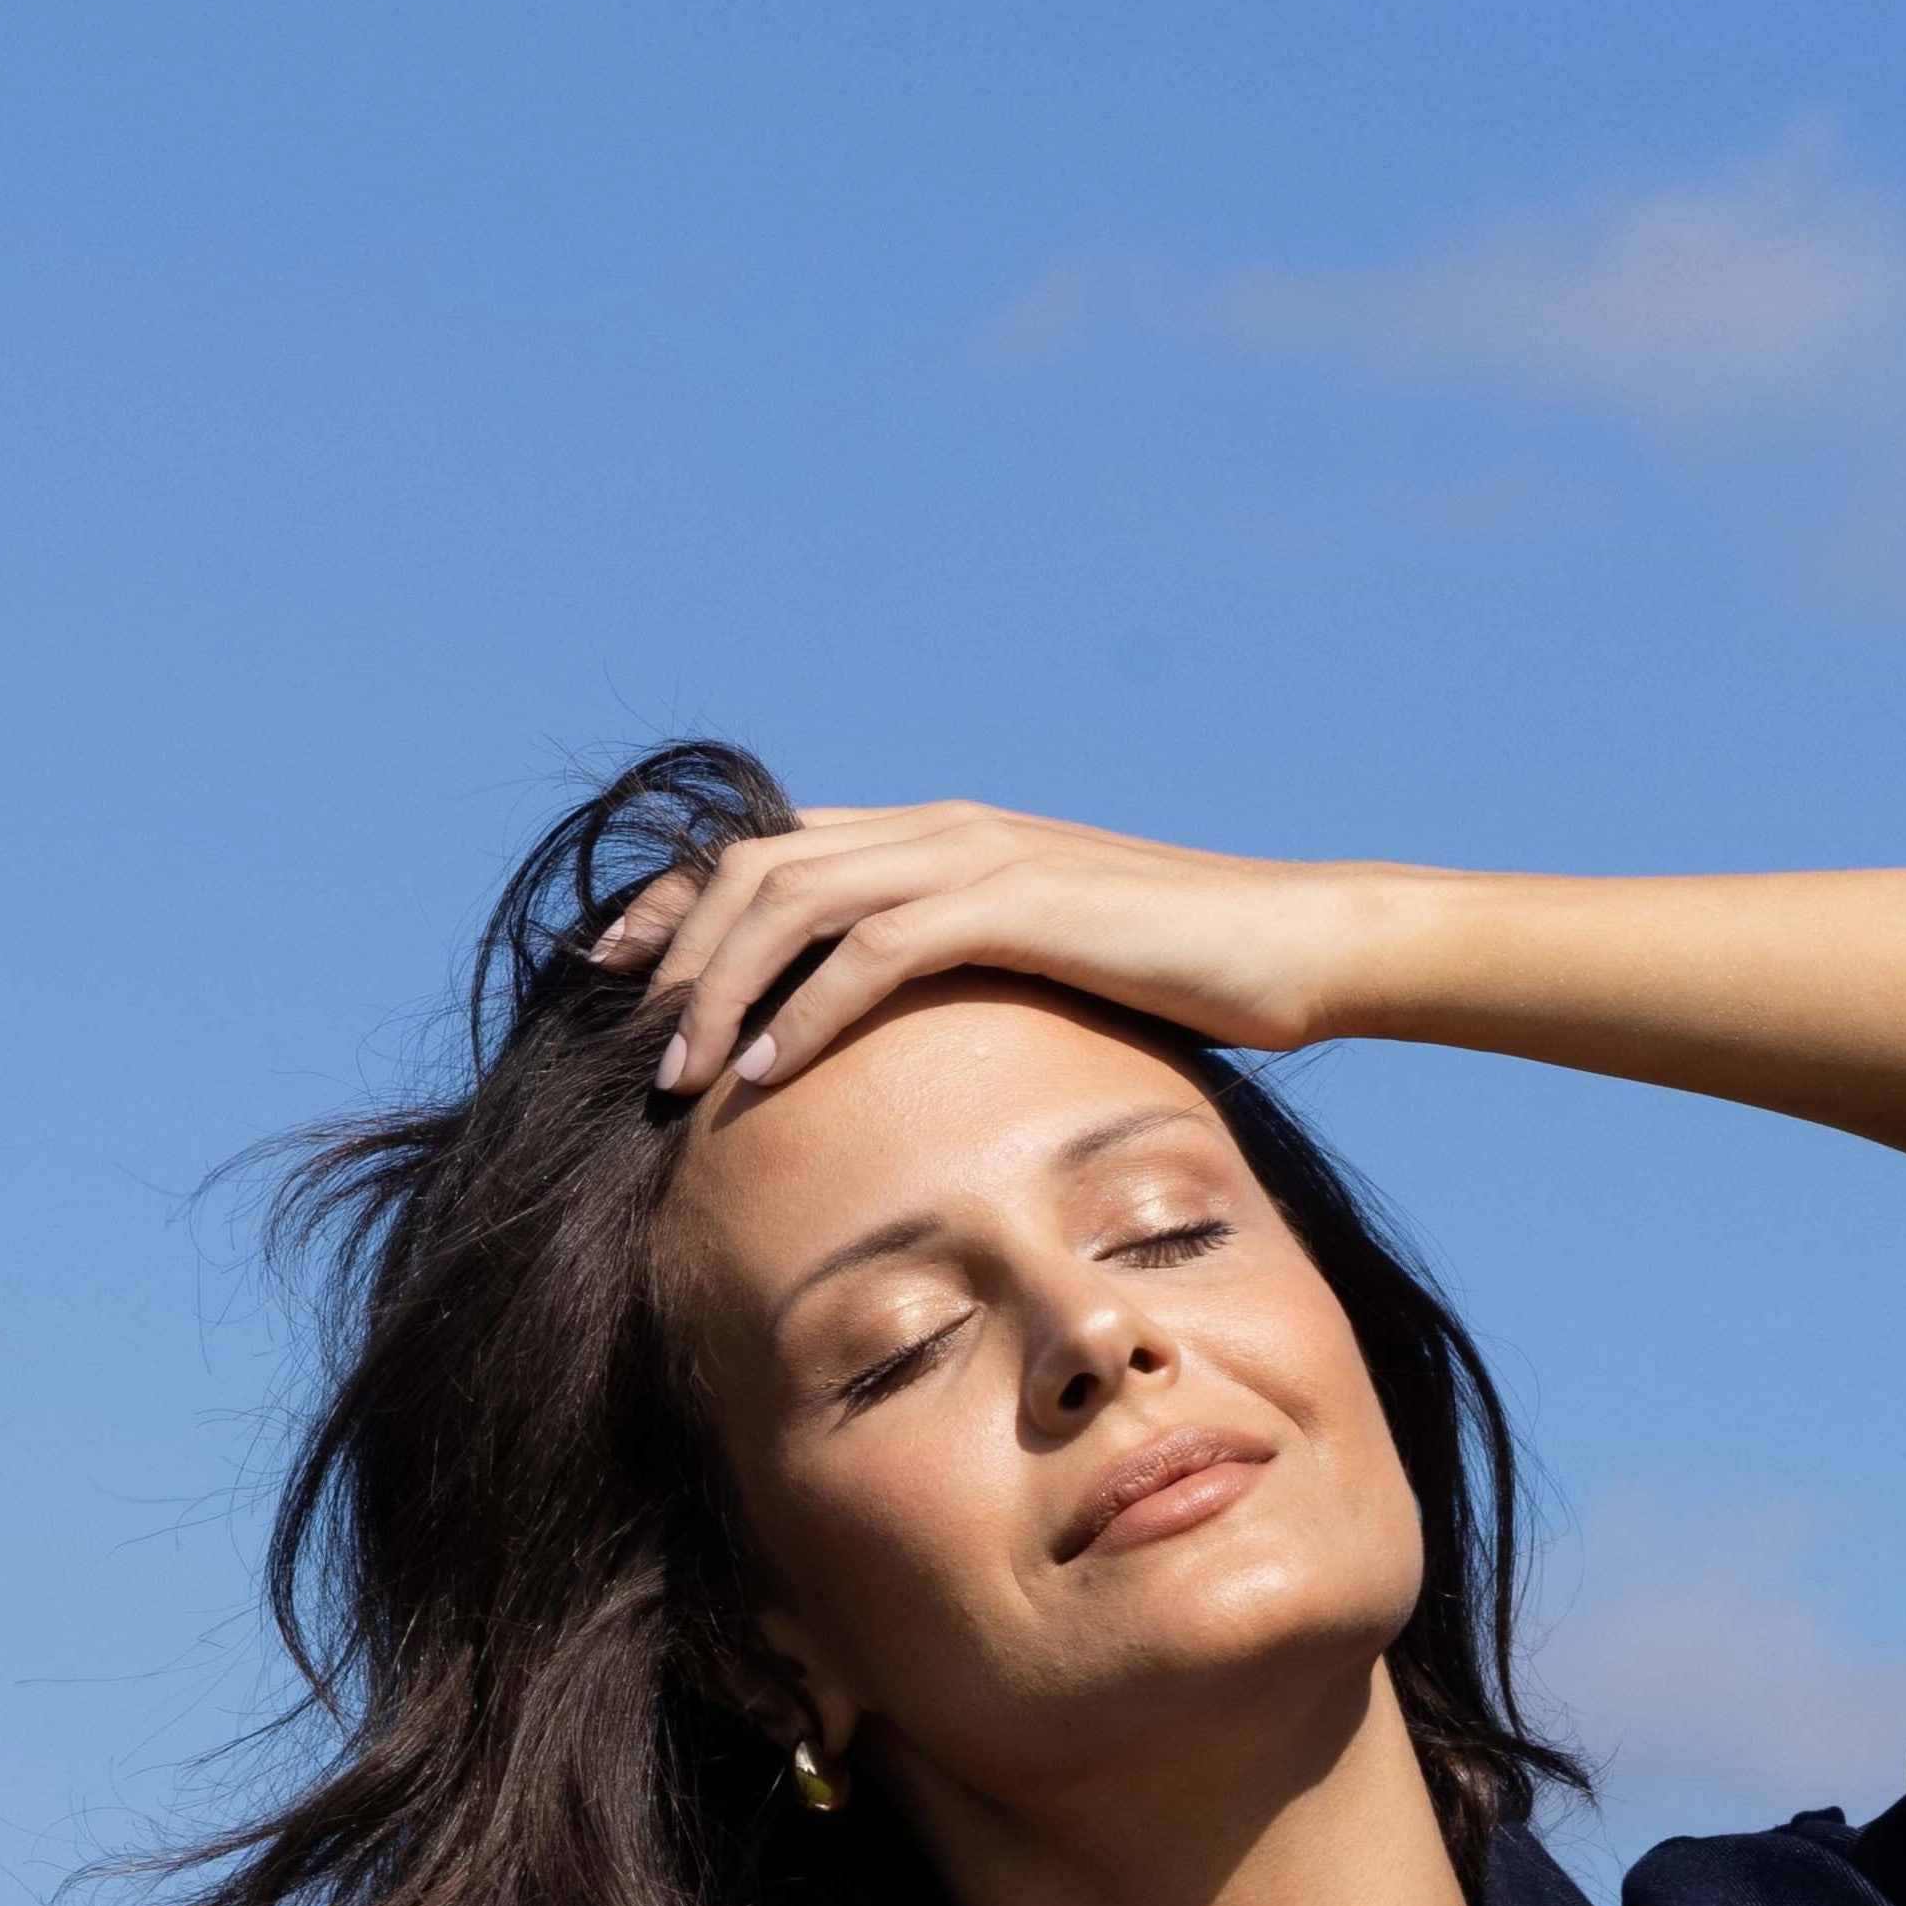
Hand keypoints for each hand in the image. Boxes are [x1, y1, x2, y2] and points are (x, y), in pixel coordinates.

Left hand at [589, 799, 1362, 1095]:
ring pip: (795, 901)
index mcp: (936, 837)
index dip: (676, 905)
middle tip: (631, 1052)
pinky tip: (771, 1077)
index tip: (612, 977)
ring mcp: (976, 856)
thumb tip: (899, 1052)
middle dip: (675, 955)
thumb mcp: (1046, 967)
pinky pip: (875, 950)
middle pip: (755, 867)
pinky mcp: (1015, 902)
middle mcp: (939, 828)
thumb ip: (966, 977)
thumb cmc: (1182, 975)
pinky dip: (809, 1012)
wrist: (1293, 944)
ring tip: (683, 1077)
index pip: (769, 849)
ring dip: (723, 991)